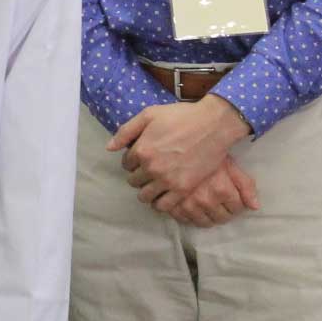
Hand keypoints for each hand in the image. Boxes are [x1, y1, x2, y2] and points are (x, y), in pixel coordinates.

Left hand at [110, 95, 249, 203]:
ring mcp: (167, 180)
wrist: (212, 125)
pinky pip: (163, 206)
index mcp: (141, 150)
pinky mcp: (183, 189)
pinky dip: (159, 203)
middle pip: (134, 181)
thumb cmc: (180, 116)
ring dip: (146, 191)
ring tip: (154, 184)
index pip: (126, 164)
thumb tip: (109, 148)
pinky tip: (163, 195)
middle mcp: (151, 168)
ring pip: (145, 196)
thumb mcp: (149, 115)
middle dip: (138, 175)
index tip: (142, 157)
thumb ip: (126, 131)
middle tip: (149, 169)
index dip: (132, 160)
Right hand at [150, 158, 260, 227]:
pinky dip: (189, 217)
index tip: (232, 196)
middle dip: (224, 211)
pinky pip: (185, 220)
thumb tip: (255, 207)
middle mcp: (206, 200)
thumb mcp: (230, 165)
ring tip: (207, 205)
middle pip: (222, 219)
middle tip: (220, 201)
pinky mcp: (172, 205)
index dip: (237, 203)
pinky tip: (192, 207)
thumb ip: (245, 185)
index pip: (237, 209)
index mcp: (222, 190)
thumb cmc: (208, 151)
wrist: (179, 142)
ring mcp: (188, 205)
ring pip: (204, 223)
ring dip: (208, 216)